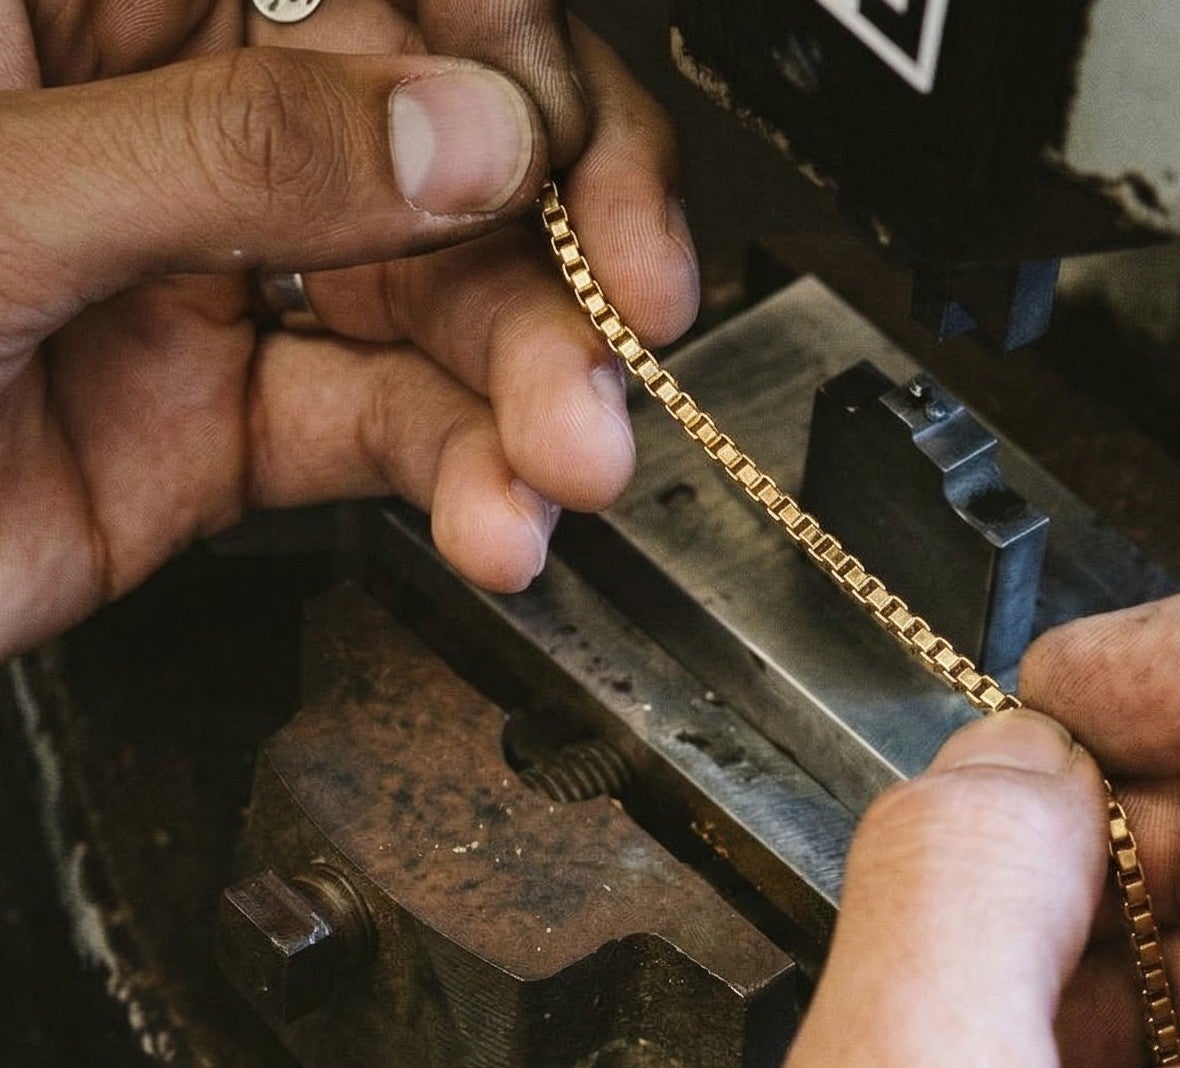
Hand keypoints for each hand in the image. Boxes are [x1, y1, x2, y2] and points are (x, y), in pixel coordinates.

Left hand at [0, 6, 695, 658]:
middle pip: (442, 141)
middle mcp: (178, 110)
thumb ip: (232, 154)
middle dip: (553, 247)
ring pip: (434, 303)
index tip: (581, 177)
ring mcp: (215, 269)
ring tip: (569, 467)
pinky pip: (382, 428)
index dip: (507, 62)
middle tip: (632, 329)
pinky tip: (498, 523)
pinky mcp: (230, 414)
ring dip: (525, 393)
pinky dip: (458, 482)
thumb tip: (459, 134)